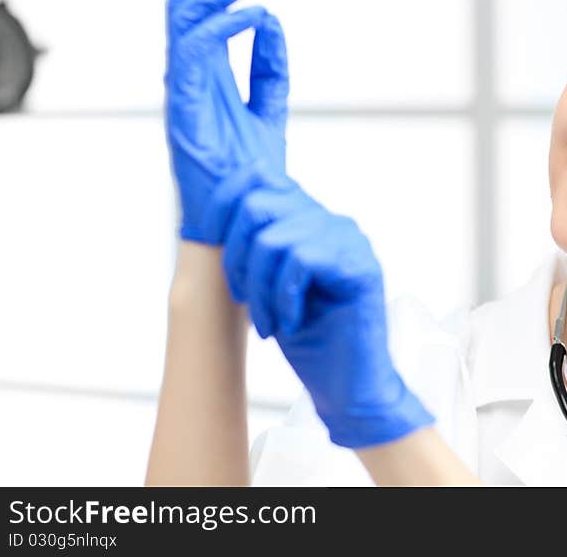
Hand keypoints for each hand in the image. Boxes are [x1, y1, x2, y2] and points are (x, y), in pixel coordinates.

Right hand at [164, 0, 290, 243]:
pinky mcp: (185, 112)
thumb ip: (269, 70)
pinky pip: (196, 56)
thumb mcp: (270, 112)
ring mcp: (184, 94)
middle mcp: (191, 79)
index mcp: (208, 77)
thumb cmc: (251, 177)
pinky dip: (224, 28)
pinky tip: (255, 13)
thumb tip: (270, 21)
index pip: (207, 12)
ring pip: (188, 20)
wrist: (245, 224)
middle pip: (192, 5)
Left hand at [223, 182, 435, 448]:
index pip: (262, 178)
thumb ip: (253, 245)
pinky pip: (301, 260)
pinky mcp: (361, 267)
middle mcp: (334, 223)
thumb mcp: (267, 285)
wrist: (347, 387)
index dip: (224, 203)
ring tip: (268, 322)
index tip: (205, 239)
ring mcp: (351, 242)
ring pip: (274, 239)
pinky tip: (291, 323)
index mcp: (312, 221)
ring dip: (259, 289)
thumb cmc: (308, 340)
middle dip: (236, 256)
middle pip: (259, 204)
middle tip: (245, 299)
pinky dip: (284, 298)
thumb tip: (212, 217)